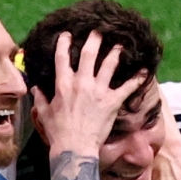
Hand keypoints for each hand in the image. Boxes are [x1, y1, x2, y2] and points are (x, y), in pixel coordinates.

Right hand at [32, 31, 148, 156]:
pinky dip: (137, 79)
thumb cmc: (58, 133)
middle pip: (88, 54)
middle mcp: (81, 83)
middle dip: (94, 40)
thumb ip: (40, 98)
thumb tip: (35, 88)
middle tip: (99, 31)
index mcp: (63, 84)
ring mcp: (98, 91)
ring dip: (115, 53)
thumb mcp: (44, 113)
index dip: (64, 43)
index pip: (62, 58)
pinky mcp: (112, 102)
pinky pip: (127, 88)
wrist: (75, 148)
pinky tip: (145, 71)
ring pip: (108, 65)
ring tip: (120, 45)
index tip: (67, 34)